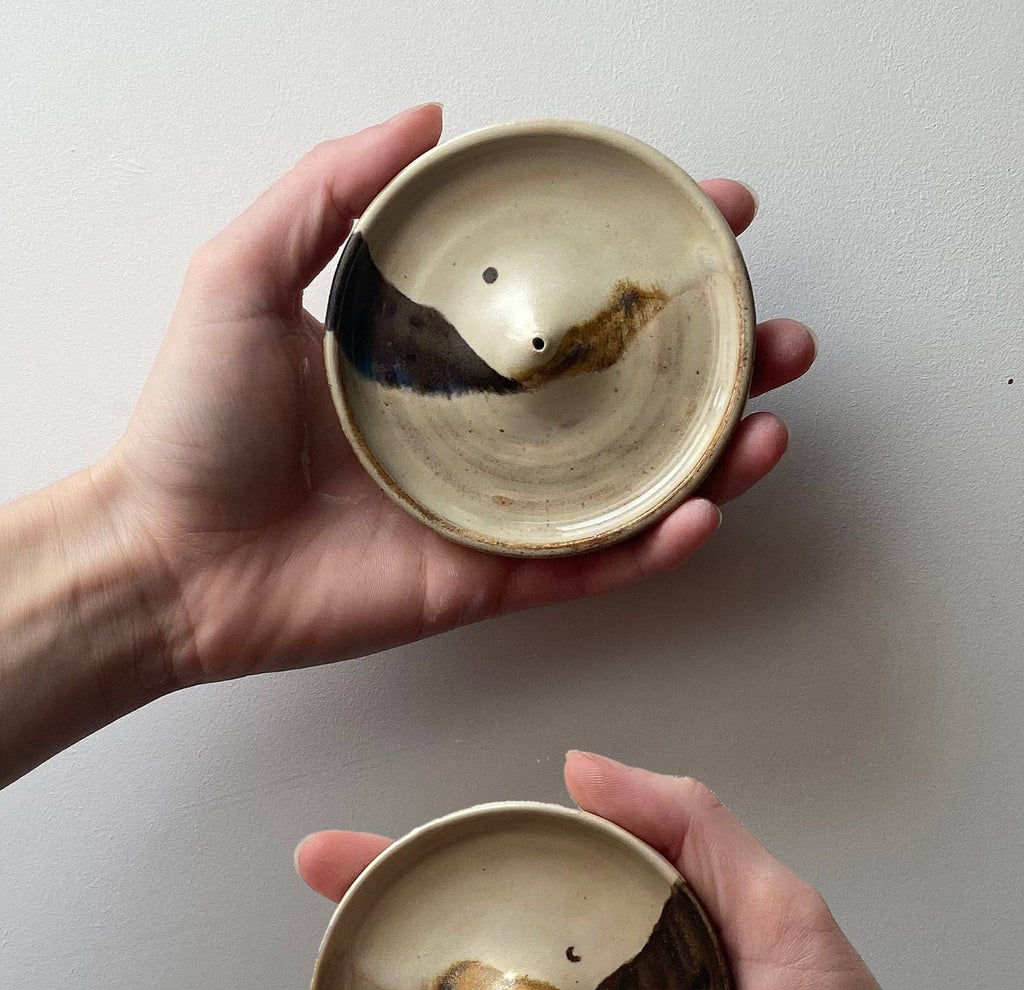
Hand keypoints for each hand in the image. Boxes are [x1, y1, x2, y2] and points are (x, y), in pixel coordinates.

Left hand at [108, 105, 815, 686]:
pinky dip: (653, 546)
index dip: (650, 256)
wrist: (164, 556)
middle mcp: (483, 428)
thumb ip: (333, 188)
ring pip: (632, 484)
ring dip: (715, 456)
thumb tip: (432, 116)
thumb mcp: (245, 269)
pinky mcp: (486, 580)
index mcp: (443, 350)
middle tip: (780, 335)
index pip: (572, 296)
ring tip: (771, 419)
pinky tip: (700, 511)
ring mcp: (493, 508)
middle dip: (720, 365)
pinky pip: (590, 566)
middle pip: (631, 393)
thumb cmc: (191, 421)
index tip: (714, 217)